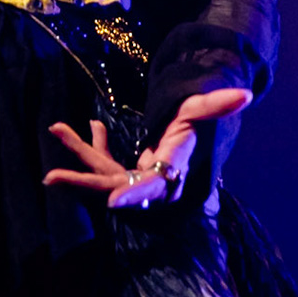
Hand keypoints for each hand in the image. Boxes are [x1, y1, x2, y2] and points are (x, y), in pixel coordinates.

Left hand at [42, 88, 251, 209]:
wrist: (191, 142)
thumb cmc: (196, 125)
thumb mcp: (202, 111)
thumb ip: (218, 104)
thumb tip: (247, 94)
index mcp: (172, 171)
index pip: (152, 187)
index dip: (133, 195)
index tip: (111, 202)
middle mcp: (150, 183)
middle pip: (114, 188)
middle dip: (83, 183)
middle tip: (50, 178)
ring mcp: (134, 180)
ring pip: (101, 174)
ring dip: (77, 153)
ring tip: (54, 128)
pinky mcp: (124, 175)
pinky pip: (102, 163)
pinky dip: (90, 145)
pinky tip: (79, 127)